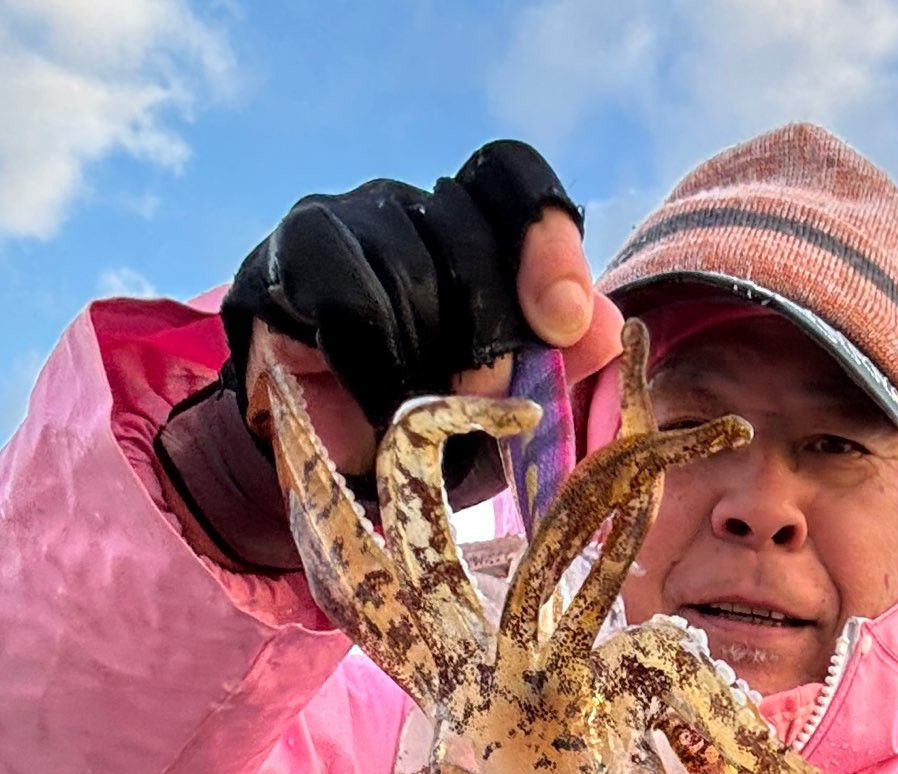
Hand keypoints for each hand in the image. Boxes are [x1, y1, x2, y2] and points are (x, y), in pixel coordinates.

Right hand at [226, 142, 617, 482]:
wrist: (320, 471)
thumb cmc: (417, 432)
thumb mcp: (502, 411)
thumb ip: (557, 366)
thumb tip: (604, 329)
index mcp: (465, 226)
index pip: (511, 179)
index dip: (545, 236)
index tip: (562, 322)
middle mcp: (405, 205)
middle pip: (465, 231)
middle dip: (489, 334)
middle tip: (489, 406)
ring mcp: (343, 218)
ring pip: (409, 268)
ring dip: (426, 365)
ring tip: (423, 425)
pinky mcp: (294, 257)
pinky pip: (354, 302)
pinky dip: (378, 371)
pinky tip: (382, 415)